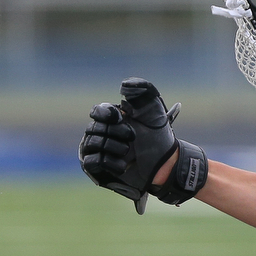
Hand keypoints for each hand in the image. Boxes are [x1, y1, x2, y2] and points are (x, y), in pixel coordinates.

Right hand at [78, 79, 207, 213]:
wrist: (164, 166)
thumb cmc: (159, 138)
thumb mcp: (155, 109)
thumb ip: (143, 89)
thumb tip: (123, 86)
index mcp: (114, 118)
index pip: (96, 111)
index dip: (104, 113)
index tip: (119, 117)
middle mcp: (104, 132)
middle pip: (93, 127)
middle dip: (114, 132)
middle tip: (132, 137)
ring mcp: (100, 150)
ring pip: (91, 143)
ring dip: (112, 147)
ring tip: (128, 152)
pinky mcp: (99, 169)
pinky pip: (91, 161)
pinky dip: (107, 162)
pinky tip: (123, 166)